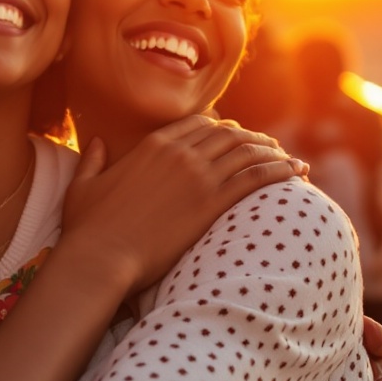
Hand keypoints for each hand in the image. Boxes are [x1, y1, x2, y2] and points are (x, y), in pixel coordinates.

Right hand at [62, 116, 306, 292]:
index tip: (237, 136)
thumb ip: (93, 159)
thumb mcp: (84, 185)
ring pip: (247, 152)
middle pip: (229, 134)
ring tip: (290, 159)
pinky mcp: (211, 203)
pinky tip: (297, 172)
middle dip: (254, 138)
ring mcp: (198, 176)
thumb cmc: (88, 228)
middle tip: (271, 147)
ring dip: (272, 152)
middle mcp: (180, 153)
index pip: (200, 125)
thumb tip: (98, 144)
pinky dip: (280, 171)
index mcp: (153, 145)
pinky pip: (255, 178)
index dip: (223, 128)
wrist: (101, 255)